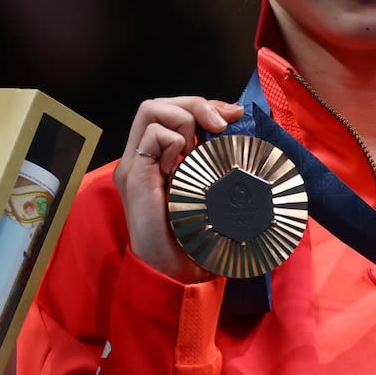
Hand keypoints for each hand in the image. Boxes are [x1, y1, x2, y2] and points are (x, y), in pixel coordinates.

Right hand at [116, 97, 242, 283]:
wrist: (174, 270)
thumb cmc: (195, 237)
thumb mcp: (211, 189)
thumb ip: (214, 163)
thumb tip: (241, 135)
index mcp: (157, 159)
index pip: (171, 112)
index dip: (202, 105)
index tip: (233, 114)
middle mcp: (142, 158)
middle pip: (159, 104)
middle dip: (195, 104)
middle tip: (223, 122)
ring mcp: (135, 165)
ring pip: (151, 110)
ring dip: (184, 118)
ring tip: (199, 144)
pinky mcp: (134, 175)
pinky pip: (151, 135)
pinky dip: (173, 139)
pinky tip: (183, 162)